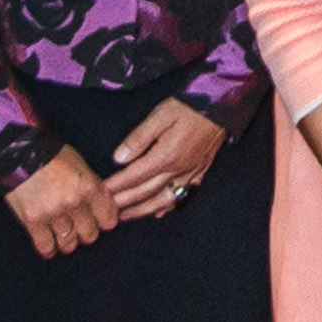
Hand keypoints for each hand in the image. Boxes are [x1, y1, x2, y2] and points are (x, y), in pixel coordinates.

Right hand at [5, 146, 115, 255]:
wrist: (18, 151)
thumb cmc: (50, 154)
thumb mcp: (80, 165)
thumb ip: (91, 187)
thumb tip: (101, 207)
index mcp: (89, 186)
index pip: (109, 220)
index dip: (103, 222)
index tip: (97, 221)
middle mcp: (74, 202)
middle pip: (90, 235)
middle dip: (84, 233)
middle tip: (77, 228)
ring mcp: (54, 213)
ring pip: (69, 244)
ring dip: (66, 242)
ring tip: (61, 235)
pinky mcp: (33, 220)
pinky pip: (46, 247)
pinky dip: (48, 249)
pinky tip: (48, 244)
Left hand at [99, 99, 224, 222]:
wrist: (223, 105)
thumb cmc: (191, 106)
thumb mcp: (161, 114)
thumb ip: (139, 138)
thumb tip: (119, 158)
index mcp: (166, 156)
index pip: (133, 177)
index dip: (115, 187)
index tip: (99, 193)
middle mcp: (178, 170)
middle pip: (145, 193)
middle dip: (123, 204)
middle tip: (105, 213)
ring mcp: (190, 174)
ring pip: (163, 200)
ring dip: (142, 211)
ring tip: (126, 217)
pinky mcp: (200, 172)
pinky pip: (181, 196)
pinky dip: (167, 207)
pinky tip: (157, 211)